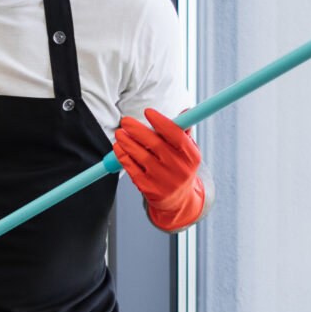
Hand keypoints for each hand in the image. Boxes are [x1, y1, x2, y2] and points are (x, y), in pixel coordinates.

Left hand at [113, 107, 204, 230]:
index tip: (148, 112)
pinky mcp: (150, 189)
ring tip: (119, 133)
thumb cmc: (180, 167)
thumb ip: (183, 132)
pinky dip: (123, 156)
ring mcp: (164, 180)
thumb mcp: (187, 152)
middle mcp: (179, 169)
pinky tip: (119, 147)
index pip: (177, 136)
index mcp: (191, 156)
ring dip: (127, 142)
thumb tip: (186, 112)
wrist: (178, 199)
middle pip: (156, 145)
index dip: (161, 122)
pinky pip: (133, 169)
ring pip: (141, 157)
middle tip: (125, 121)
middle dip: (137, 130)